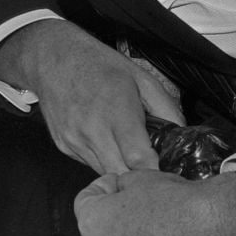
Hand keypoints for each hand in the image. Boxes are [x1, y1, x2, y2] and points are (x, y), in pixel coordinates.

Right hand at [0, 20, 183, 173]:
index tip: (168, 169)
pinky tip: (104, 140)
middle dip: (140, 178)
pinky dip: (101, 159)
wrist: (51, 57)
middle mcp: (92, 130)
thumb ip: (167, 108)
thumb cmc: (98, 65)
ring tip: (127, 152)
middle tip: (152, 168)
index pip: (140, 161)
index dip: (158, 171)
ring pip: (106, 174)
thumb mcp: (140, 78)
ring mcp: (74, 140)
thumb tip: (183, 137)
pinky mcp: (63, 145)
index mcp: (116, 112)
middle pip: (124, 176)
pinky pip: (89, 164)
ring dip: (120, 169)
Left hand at [74, 168, 235, 235]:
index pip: (84, 202)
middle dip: (108, 218)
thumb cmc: (170, 199)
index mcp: (92, 225)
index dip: (102, 188)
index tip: (118, 184)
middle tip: (131, 206)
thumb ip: (116, 187)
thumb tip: (116, 193)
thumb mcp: (134, 177)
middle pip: (95, 234)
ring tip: (142, 230)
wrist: (209, 228)